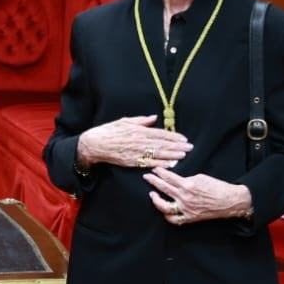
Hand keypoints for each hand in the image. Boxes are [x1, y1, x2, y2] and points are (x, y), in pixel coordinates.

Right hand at [77, 115, 191, 169]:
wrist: (94, 144)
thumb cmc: (108, 131)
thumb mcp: (124, 121)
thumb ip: (141, 121)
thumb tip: (154, 118)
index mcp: (138, 130)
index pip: (160, 133)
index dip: (173, 136)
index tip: (184, 139)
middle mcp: (139, 140)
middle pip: (162, 144)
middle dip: (177, 146)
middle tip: (189, 147)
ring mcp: (135, 152)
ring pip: (157, 153)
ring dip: (171, 155)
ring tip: (183, 155)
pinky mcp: (131, 161)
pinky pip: (148, 163)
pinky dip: (159, 164)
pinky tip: (169, 165)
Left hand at [143, 168, 250, 225]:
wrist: (229, 201)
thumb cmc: (217, 187)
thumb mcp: (200, 177)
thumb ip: (186, 178)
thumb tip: (175, 179)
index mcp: (187, 185)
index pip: (168, 177)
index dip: (159, 172)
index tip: (154, 169)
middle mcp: (184, 198)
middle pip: (163, 189)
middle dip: (153, 181)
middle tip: (146, 177)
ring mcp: (186, 209)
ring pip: (164, 206)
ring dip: (156, 200)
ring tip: (152, 195)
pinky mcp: (190, 218)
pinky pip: (174, 220)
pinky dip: (167, 216)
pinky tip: (164, 211)